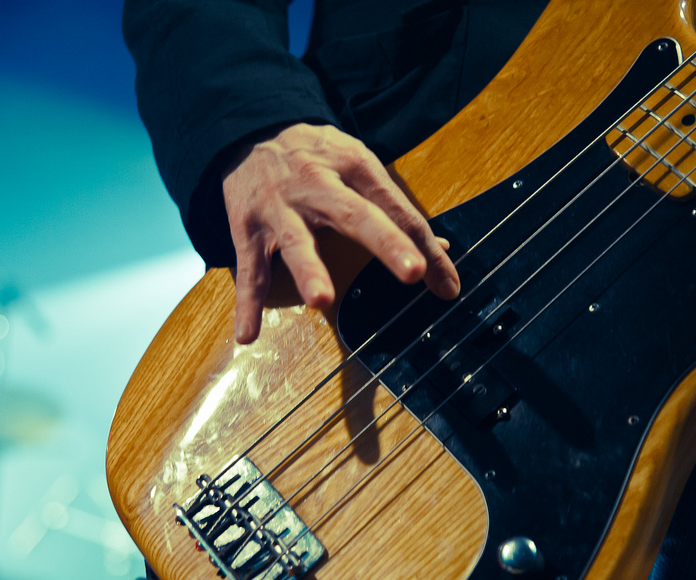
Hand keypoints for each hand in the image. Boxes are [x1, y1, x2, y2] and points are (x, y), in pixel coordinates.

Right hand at [222, 123, 460, 343]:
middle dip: (386, 242)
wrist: (250, 128)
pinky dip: (247, 304)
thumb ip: (396, 209)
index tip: (448, 286)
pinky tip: (249, 335)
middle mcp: (318, 184)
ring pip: (296, 241)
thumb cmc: (318, 155)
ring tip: (321, 299)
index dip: (424, 247)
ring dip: (310, 270)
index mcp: (354, 166)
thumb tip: (440, 252)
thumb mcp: (359, 165)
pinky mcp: (247, 228)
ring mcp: (280, 207)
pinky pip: (249, 270)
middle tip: (412, 271)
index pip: (397, 210)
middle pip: (355, 215)